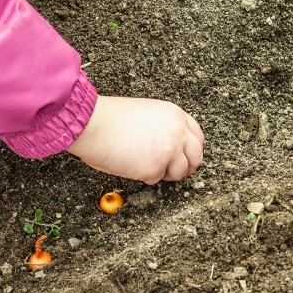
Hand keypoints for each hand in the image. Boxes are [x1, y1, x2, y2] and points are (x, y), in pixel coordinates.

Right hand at [66, 96, 203, 184]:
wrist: (94, 124)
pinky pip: (156, 179)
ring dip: (166, 173)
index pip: (198, 136)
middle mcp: (178, 133)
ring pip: (180, 172)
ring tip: (145, 165)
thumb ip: (164, 127)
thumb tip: (170, 146)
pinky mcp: (155, 168)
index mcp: (175, 116)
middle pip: (196, 156)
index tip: (186, 156)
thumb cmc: (111, 118)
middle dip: (187, 166)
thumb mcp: (147, 113)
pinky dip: (144, 176)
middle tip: (173, 171)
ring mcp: (169, 151)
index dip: (192, 149)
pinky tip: (131, 163)